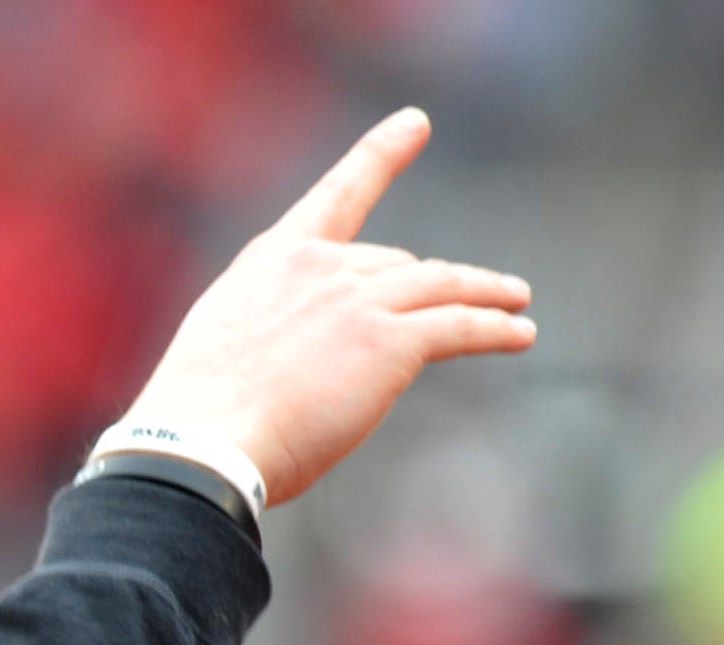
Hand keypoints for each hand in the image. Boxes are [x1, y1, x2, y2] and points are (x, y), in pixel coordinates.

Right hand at [120, 109, 536, 508]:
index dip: (381, 154)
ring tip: (516, 300)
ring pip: (441, 286)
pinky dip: (496, 328)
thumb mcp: (228, 344)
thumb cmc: (202, 416)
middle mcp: (321, 266)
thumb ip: (275, 327)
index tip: (415, 124)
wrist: (203, 442)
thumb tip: (315, 354)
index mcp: (273, 260)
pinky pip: (460, 325)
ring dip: (485, 292)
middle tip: (456, 304)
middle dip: (425, 287)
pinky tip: (520, 332)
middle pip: (395, 266)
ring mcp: (358, 300)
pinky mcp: (390, 342)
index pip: (338, 195)